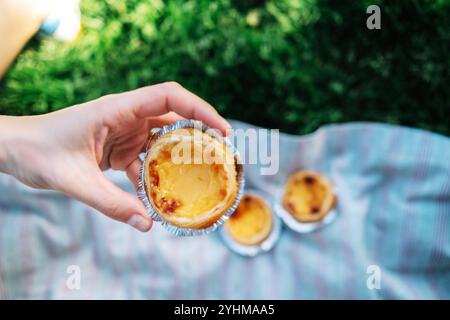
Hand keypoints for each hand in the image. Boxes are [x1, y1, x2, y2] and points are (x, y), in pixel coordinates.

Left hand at [0, 82, 230, 231]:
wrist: (15, 150)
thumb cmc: (38, 152)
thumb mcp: (75, 180)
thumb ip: (112, 204)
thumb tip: (148, 224)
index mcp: (117, 109)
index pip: (169, 97)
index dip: (200, 109)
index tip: (222, 131)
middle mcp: (126, 116)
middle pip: (174, 117)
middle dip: (199, 134)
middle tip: (221, 156)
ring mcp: (124, 132)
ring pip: (162, 140)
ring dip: (180, 158)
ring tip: (200, 177)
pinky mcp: (118, 148)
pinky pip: (146, 159)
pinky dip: (156, 176)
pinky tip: (161, 196)